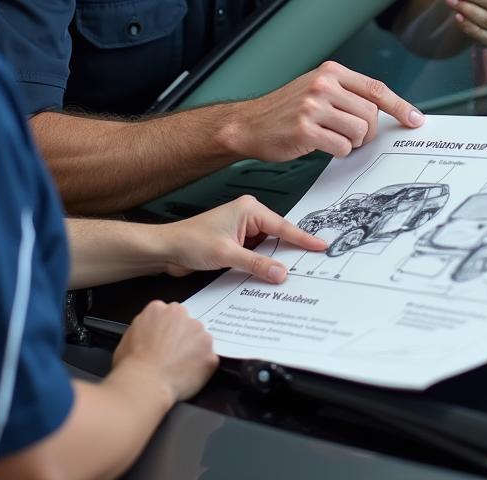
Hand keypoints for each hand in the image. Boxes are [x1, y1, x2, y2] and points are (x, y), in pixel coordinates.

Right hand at [112, 300, 217, 404]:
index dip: (166, 330)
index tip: (164, 341)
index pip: (168, 314)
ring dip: (194, 350)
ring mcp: (199, 333)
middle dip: (182, 337)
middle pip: (186, 323)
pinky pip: (208, 359)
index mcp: (158, 309)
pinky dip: (201, 368)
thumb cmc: (132, 365)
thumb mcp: (128, 336)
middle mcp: (181, 315)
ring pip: (200, 339)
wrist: (144, 384)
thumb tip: (149, 333)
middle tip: (172, 355)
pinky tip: (188, 377)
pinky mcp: (210, 354)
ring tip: (179, 368)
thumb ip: (144, 326)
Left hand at [161, 194, 327, 281]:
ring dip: (274, 262)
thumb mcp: (226, 254)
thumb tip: (281, 272)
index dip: (302, 238)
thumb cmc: (189, 241)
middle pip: (277, 237)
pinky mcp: (236, 245)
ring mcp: (242, 232)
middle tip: (311, 266)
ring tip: (293, 274)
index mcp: (248, 209)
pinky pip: (256, 256)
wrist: (166, 250)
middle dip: (290, 253)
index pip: (282, 226)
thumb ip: (256, 264)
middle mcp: (247, 217)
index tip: (320, 245)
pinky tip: (270, 277)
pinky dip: (262, 266)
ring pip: (268, 249)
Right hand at [226, 61, 423, 160]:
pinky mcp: (306, 129)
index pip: (376, 88)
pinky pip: (342, 147)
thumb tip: (383, 112)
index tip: (415, 119)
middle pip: (371, 113)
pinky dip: (338, 152)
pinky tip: (320, 145)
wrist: (249, 124)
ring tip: (332, 138)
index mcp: (330, 72)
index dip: (400, 106)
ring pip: (359, 131)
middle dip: (367, 131)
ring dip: (352, 143)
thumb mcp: (316, 89)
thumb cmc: (286, 110)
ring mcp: (314, 106)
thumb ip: (347, 94)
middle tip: (351, 136)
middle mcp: (324, 85)